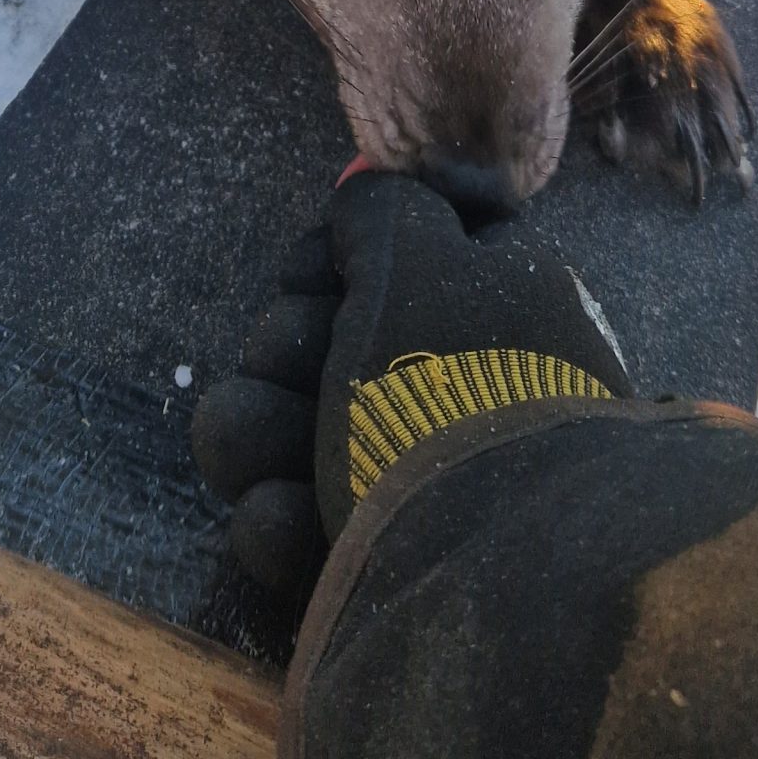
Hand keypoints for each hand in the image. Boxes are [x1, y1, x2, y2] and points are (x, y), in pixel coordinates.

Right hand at [192, 171, 633, 604]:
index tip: (318, 264)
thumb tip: (369, 185)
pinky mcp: (373, 563)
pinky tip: (279, 517)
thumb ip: (382, 212)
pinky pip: (298, 519)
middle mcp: (458, 385)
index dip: (339, 253)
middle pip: (330, 339)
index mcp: (495, 303)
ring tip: (262, 454)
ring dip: (262, 429)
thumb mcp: (419, 261)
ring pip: (295, 429)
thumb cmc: (452, 390)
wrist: (488, 573)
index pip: (401, 254)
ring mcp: (415, 478)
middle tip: (292, 359)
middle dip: (287, 345)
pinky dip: (280, 516)